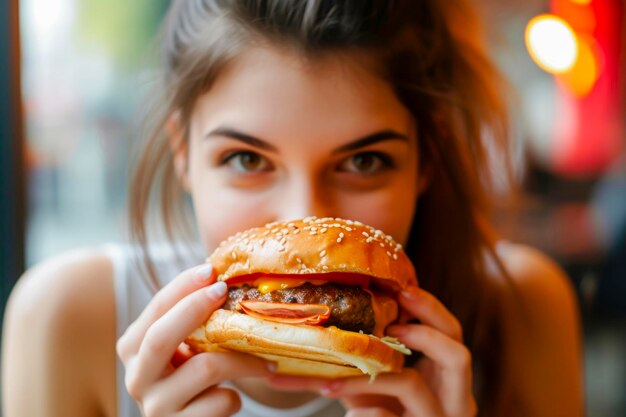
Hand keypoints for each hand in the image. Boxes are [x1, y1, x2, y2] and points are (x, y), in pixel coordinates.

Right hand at [116, 264, 274, 416]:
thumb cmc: (191, 379)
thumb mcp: (184, 348)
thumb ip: (193, 320)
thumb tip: (225, 273)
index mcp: (134, 348)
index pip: (155, 309)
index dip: (183, 286)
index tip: (212, 270)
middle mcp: (136, 377)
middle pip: (161, 336)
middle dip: (194, 308)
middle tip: (224, 290)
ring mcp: (155, 406)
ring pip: (204, 368)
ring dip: (243, 361)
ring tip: (266, 362)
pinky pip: (219, 402)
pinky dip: (235, 397)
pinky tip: (233, 397)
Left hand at [267, 286, 475, 416]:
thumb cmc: (382, 409)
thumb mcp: (378, 379)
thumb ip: (371, 351)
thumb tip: (334, 311)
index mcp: (446, 376)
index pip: (452, 332)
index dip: (431, 308)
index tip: (402, 291)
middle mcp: (454, 399)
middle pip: (458, 355)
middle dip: (424, 333)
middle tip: (391, 324)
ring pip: (411, 384)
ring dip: (369, 374)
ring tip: (338, 379)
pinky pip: (386, 416)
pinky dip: (362, 412)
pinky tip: (349, 412)